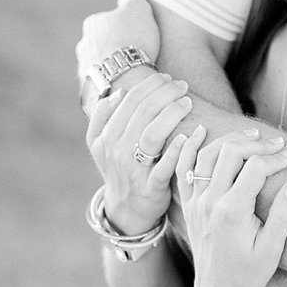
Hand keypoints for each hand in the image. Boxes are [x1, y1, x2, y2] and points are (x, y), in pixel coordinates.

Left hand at [77, 0, 161, 80]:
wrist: (123, 78)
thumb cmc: (132, 40)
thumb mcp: (137, 8)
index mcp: (92, 24)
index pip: (109, 21)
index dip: (127, 28)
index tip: (139, 37)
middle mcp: (82, 46)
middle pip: (102, 44)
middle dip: (116, 49)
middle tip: (135, 56)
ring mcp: (84, 69)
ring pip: (100, 65)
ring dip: (112, 68)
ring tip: (131, 74)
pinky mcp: (88, 90)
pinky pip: (102, 84)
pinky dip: (111, 84)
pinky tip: (124, 87)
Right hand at [87, 73, 195, 236]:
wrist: (126, 209)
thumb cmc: (118, 168)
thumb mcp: (99, 144)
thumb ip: (102, 116)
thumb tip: (118, 92)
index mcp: (105, 136)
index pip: (129, 100)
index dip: (150, 85)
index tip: (167, 78)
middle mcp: (116, 151)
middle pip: (142, 112)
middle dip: (165, 93)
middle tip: (182, 86)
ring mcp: (133, 170)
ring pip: (152, 134)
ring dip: (172, 114)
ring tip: (187, 102)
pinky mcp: (151, 188)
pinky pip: (163, 166)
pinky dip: (176, 150)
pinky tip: (187, 136)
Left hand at [179, 131, 286, 286]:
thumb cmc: (248, 274)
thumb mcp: (272, 249)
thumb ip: (283, 215)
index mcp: (232, 211)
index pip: (255, 167)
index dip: (276, 157)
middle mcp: (209, 201)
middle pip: (230, 153)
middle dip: (255, 142)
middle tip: (276, 142)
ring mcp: (195, 201)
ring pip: (206, 155)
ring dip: (229, 139)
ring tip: (251, 134)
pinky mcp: (188, 204)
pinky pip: (183, 168)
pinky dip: (190, 147)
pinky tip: (201, 132)